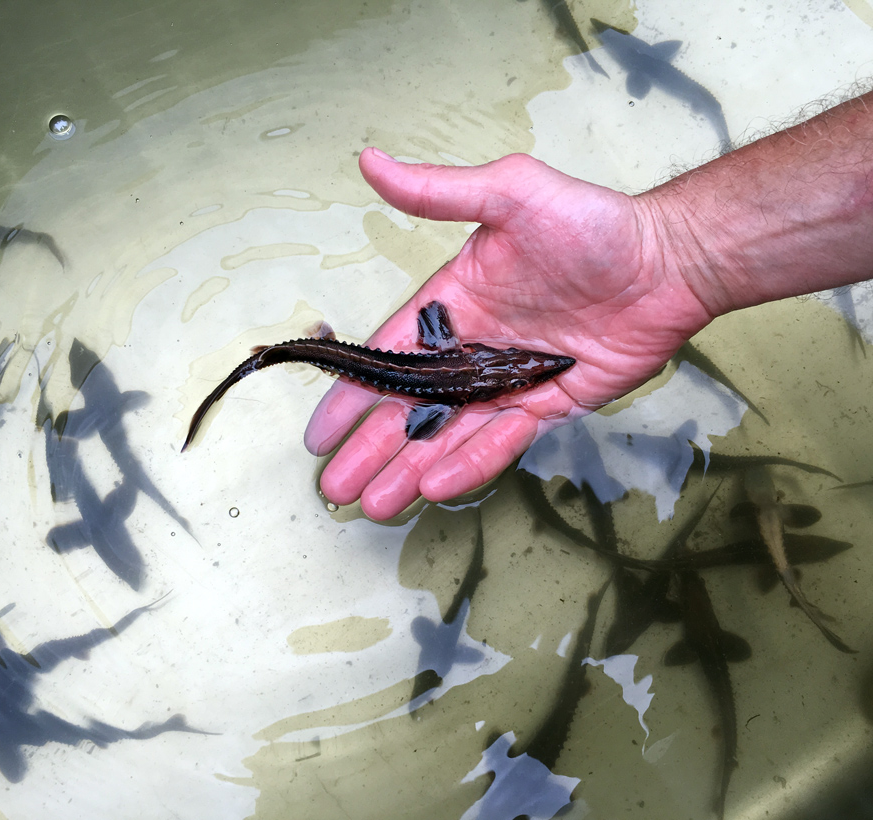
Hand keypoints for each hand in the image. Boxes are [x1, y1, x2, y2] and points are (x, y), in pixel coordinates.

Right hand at [304, 148, 713, 519]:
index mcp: (453, 305)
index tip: (320, 431)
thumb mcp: (509, 193)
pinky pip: (502, 442)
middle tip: (337, 487)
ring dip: (409, 469)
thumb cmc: (591, 224)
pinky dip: (471, 464)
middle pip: (410, 409)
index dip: (352, 396)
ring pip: (449, 435)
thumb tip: (370, 162)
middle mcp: (473, 349)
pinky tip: (436, 486)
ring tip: (374, 504)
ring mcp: (508, 382)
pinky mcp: (547, 405)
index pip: (389, 358)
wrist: (668, 262)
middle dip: (371, 449)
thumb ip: (438, 192)